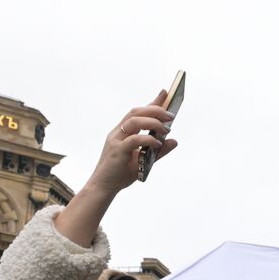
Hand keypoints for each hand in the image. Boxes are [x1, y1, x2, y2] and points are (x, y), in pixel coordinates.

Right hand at [55, 92, 178, 247]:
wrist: (104, 187)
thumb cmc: (122, 173)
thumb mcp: (144, 161)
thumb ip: (158, 151)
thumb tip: (174, 140)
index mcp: (122, 132)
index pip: (137, 112)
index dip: (151, 102)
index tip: (165, 92)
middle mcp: (118, 133)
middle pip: (135, 112)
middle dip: (155, 110)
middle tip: (171, 115)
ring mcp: (116, 141)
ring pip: (133, 122)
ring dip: (153, 122)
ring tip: (167, 128)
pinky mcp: (116, 152)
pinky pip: (133, 140)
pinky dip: (147, 140)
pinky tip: (158, 144)